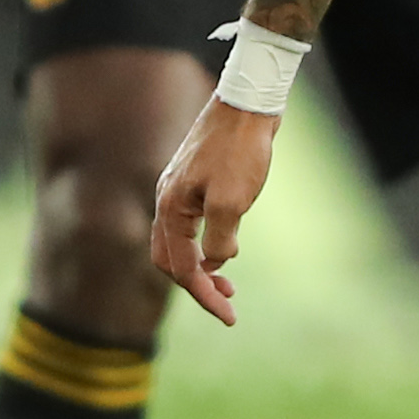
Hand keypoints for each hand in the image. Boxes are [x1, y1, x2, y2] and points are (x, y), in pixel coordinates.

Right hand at [149, 99, 278, 325]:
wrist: (249, 103)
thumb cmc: (240, 150)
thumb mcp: (233, 200)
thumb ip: (220, 238)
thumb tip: (218, 262)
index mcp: (171, 208)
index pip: (180, 267)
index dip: (204, 295)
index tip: (229, 315)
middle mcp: (168, 201)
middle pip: (170, 259)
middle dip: (196, 285)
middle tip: (227, 304)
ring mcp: (181, 190)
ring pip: (180, 242)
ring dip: (201, 267)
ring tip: (228, 285)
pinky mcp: (197, 181)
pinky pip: (192, 225)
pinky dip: (206, 245)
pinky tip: (228, 249)